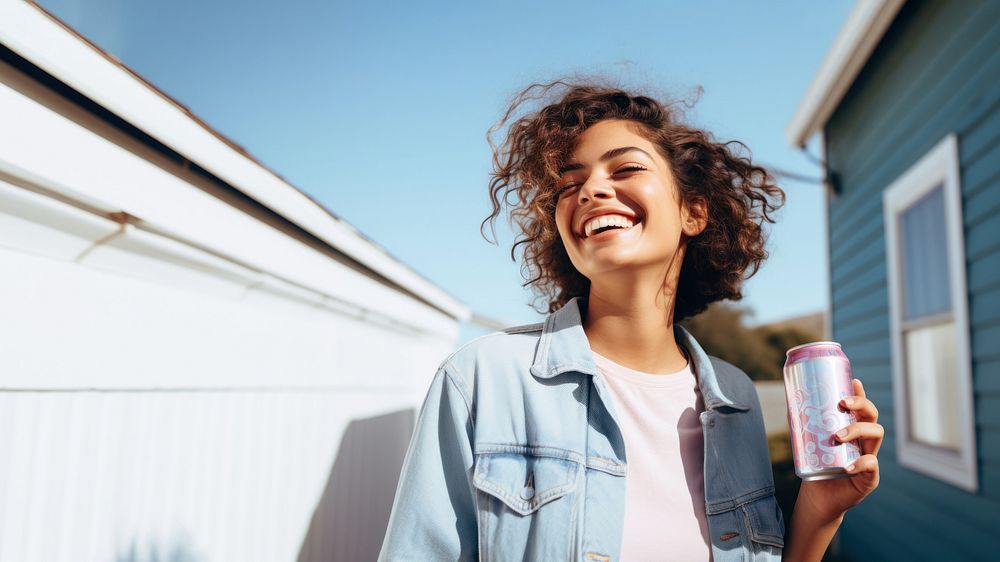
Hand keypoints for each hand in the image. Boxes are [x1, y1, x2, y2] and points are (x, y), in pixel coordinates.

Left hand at [796, 378, 882, 520]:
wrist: (817, 497)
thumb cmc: (815, 465)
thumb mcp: (807, 441)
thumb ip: (801, 421)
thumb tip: (789, 399)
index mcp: (852, 428)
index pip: (860, 406)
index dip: (860, 393)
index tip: (853, 381)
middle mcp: (864, 440)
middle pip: (871, 415)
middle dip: (861, 404)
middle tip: (842, 404)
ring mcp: (869, 456)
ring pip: (875, 434)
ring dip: (857, 430)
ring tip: (838, 436)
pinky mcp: (870, 477)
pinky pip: (872, 466)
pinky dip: (861, 463)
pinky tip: (847, 466)